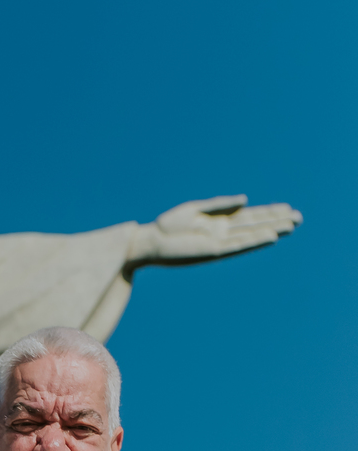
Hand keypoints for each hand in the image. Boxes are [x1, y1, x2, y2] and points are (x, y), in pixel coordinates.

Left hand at [127, 196, 299, 268]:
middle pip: (255, 225)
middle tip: (299, 217)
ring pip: (251, 235)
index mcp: (219, 222)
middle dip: (276, 220)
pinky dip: (254, 240)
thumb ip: (221, 205)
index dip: (268, 212)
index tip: (287, 208)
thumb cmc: (168, 226)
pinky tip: (270, 236)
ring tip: (291, 225)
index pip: (249, 216)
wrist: (150, 241)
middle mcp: (223, 233)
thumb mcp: (196, 209)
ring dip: (271, 230)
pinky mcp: (213, 251)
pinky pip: (239, 245)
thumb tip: (246, 200)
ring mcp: (220, 242)